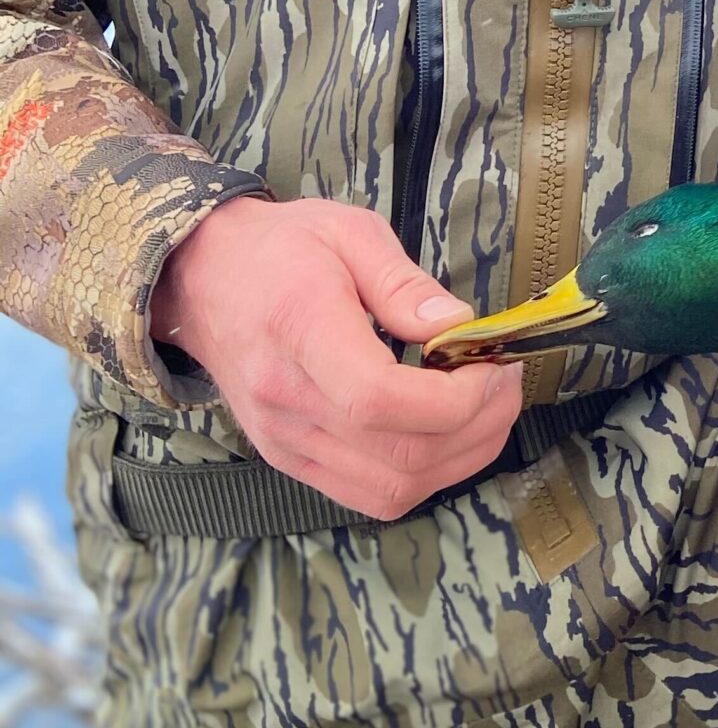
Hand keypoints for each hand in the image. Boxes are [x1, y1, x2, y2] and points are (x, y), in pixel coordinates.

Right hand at [150, 195, 523, 520]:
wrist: (203, 279)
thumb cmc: (281, 247)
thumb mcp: (349, 232)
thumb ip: (406, 284)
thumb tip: (460, 327)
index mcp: (300, 330)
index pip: (378, 399)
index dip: (454, 398)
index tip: (491, 364)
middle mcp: (287, 402)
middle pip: (400, 456)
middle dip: (477, 426)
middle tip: (505, 381)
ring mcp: (286, 441)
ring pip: (392, 489)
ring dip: (460, 458)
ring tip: (486, 407)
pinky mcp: (291, 459)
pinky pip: (370, 495)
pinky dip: (424, 476)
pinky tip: (446, 431)